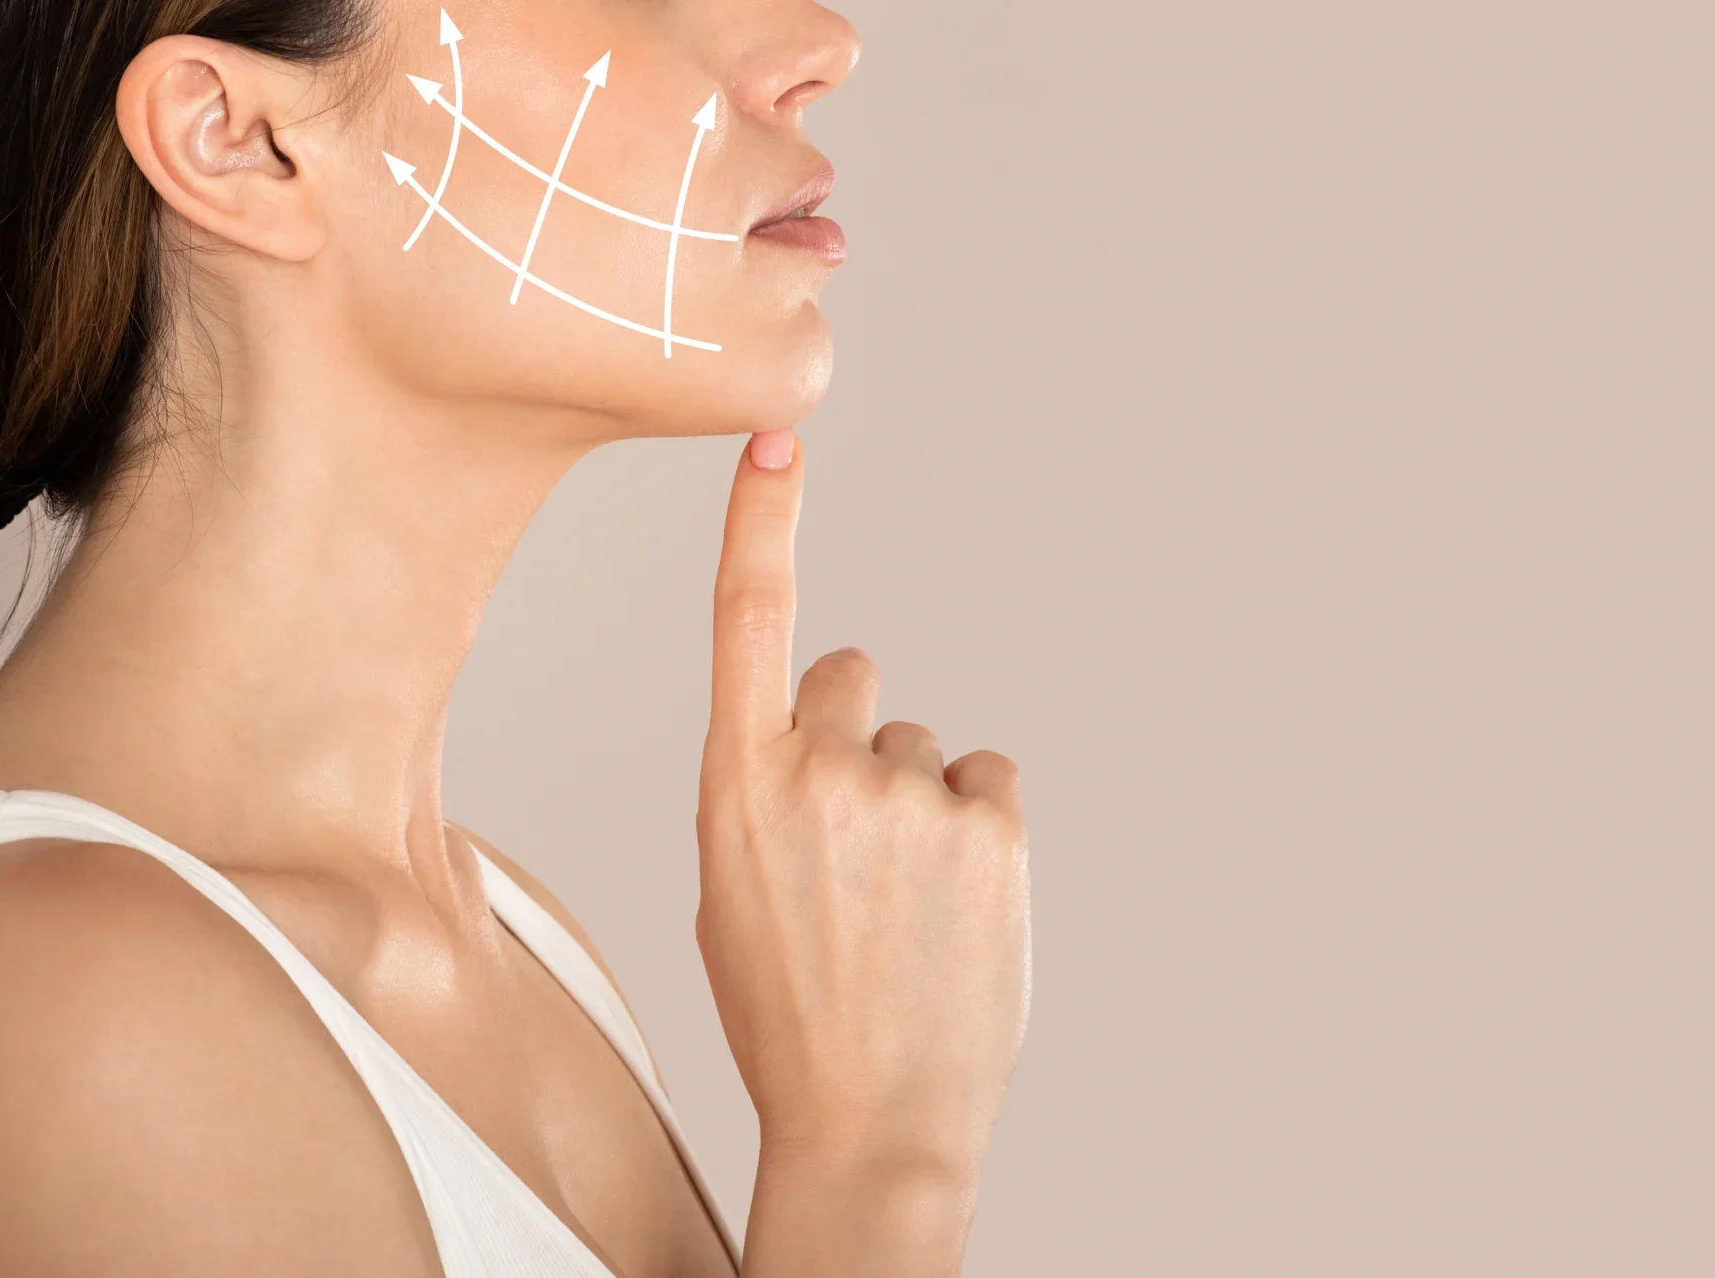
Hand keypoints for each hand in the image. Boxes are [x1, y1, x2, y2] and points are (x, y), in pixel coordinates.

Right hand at [695, 428, 1032, 1181]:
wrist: (873, 1121)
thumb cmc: (788, 1012)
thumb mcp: (728, 893)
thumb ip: (761, 792)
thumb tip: (814, 740)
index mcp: (734, 787)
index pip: (746, 619)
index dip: (760, 521)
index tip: (777, 440)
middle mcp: (820, 770)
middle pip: (851, 675)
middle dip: (851, 731)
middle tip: (852, 837)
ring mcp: (911, 795)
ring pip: (921, 745)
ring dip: (915, 802)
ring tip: (902, 905)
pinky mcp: (993, 825)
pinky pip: (986, 781)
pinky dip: (975, 828)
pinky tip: (954, 904)